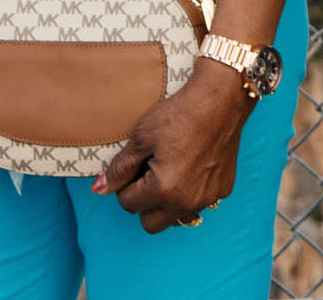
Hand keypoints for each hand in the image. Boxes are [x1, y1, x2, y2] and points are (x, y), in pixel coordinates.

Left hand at [93, 62, 249, 231]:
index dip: (126, 184)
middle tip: (148, 173)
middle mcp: (185, 202)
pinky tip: (193, 165)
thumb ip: (119, 169)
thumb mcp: (141, 137)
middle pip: (150, 223)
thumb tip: (99, 190)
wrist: (221, 98)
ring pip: (176, 218)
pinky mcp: (222, 189)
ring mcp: (207, 198)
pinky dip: (191, 192)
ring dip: (168, 203)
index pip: (128, 204)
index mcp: (162, 190)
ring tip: (170, 171)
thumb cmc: (180, 113)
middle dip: (143, 203)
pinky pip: (199, 203)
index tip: (135, 165)